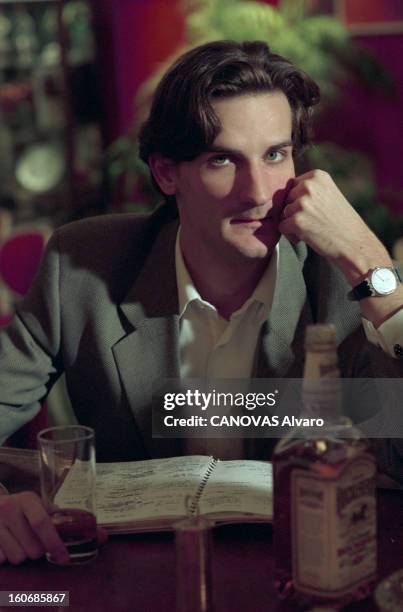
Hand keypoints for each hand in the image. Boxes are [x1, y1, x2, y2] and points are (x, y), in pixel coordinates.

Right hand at [0, 491, 107, 564]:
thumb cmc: (22, 510)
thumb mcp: (41, 509)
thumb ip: (68, 522)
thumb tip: (103, 537)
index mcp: (28, 500)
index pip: (42, 524)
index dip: (54, 544)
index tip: (64, 558)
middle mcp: (9, 508)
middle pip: (32, 547)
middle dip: (39, 552)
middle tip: (36, 544)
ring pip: (18, 557)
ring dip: (23, 556)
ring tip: (20, 542)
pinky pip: (3, 560)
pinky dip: (7, 558)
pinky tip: (7, 545)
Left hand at [278, 169, 390, 283]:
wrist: (355, 243)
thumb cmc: (341, 221)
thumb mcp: (328, 194)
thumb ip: (308, 190)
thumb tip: (279, 192)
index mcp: (317, 175)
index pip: (293, 186)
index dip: (299, 201)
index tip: (315, 210)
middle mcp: (308, 186)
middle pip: (286, 199)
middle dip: (295, 212)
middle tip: (314, 222)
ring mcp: (302, 203)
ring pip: (283, 213)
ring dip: (293, 224)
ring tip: (312, 230)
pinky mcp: (296, 221)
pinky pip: (281, 227)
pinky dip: (291, 235)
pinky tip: (307, 237)